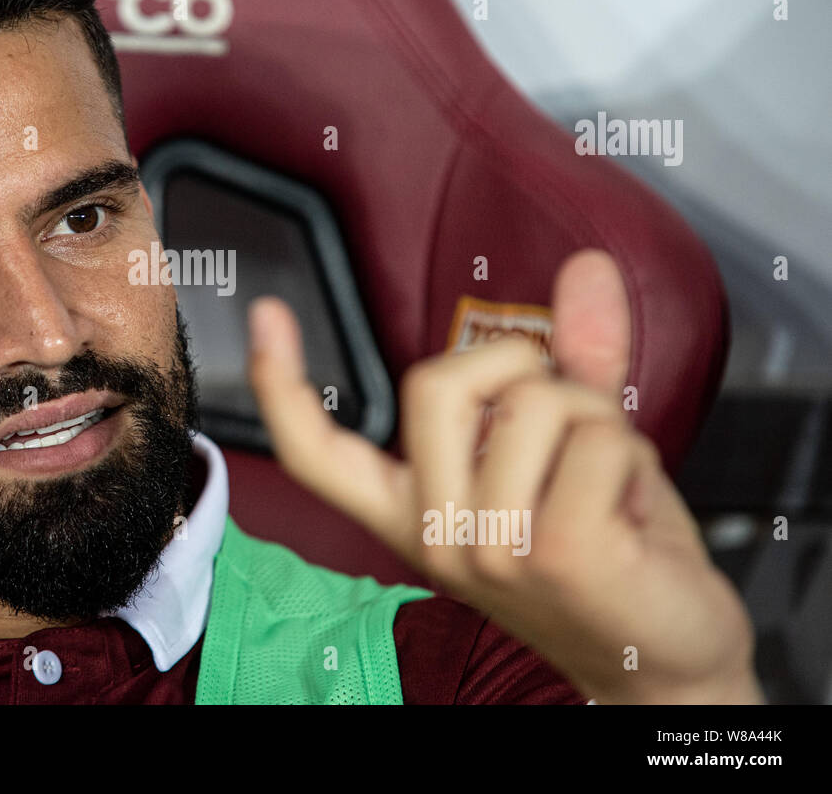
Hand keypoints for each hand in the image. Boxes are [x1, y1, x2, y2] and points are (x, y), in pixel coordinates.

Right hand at [246, 249, 760, 703]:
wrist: (663, 659)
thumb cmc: (608, 555)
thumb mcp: (568, 450)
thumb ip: (570, 357)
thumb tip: (586, 269)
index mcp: (416, 509)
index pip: (320, 453)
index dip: (282, 385)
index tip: (266, 318)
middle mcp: (435, 534)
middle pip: (437, 383)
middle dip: (520, 365)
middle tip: (563, 418)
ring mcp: (490, 548)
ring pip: (538, 400)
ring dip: (600, 419)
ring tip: (605, 478)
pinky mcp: (557, 553)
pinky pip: (600, 437)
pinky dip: (634, 453)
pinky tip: (629, 507)